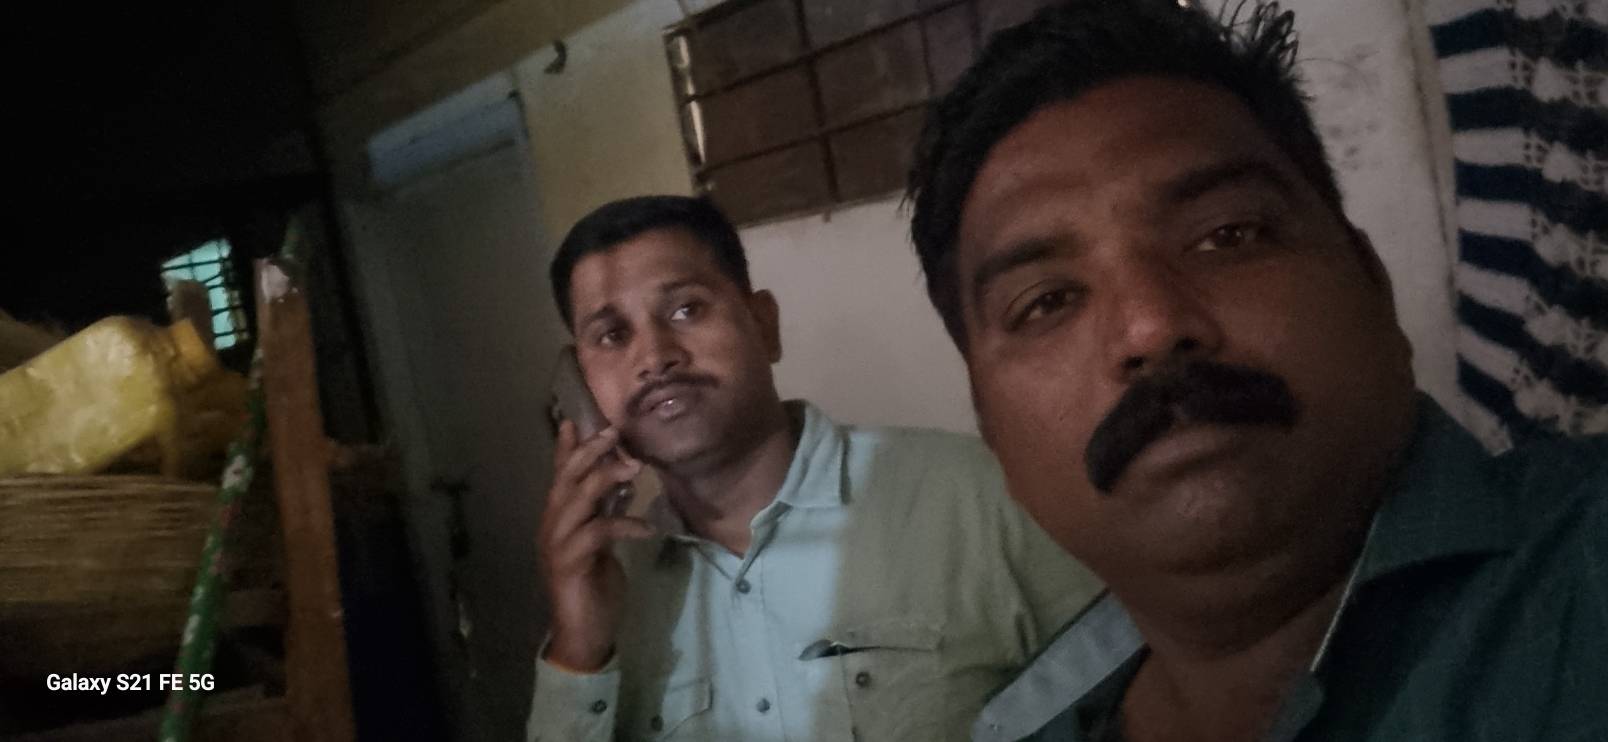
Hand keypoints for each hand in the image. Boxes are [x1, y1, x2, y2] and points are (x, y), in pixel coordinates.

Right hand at [537, 420, 652, 671]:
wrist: (584, 632)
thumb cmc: (594, 585)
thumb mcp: (603, 541)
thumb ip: (606, 511)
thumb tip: (624, 479)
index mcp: (558, 519)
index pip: (559, 476)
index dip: (566, 448)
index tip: (574, 419)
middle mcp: (552, 526)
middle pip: (566, 479)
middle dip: (589, 452)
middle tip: (614, 432)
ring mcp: (557, 544)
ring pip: (577, 500)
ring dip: (605, 479)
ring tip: (634, 467)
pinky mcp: (570, 563)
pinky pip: (597, 533)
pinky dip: (623, 524)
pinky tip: (648, 528)